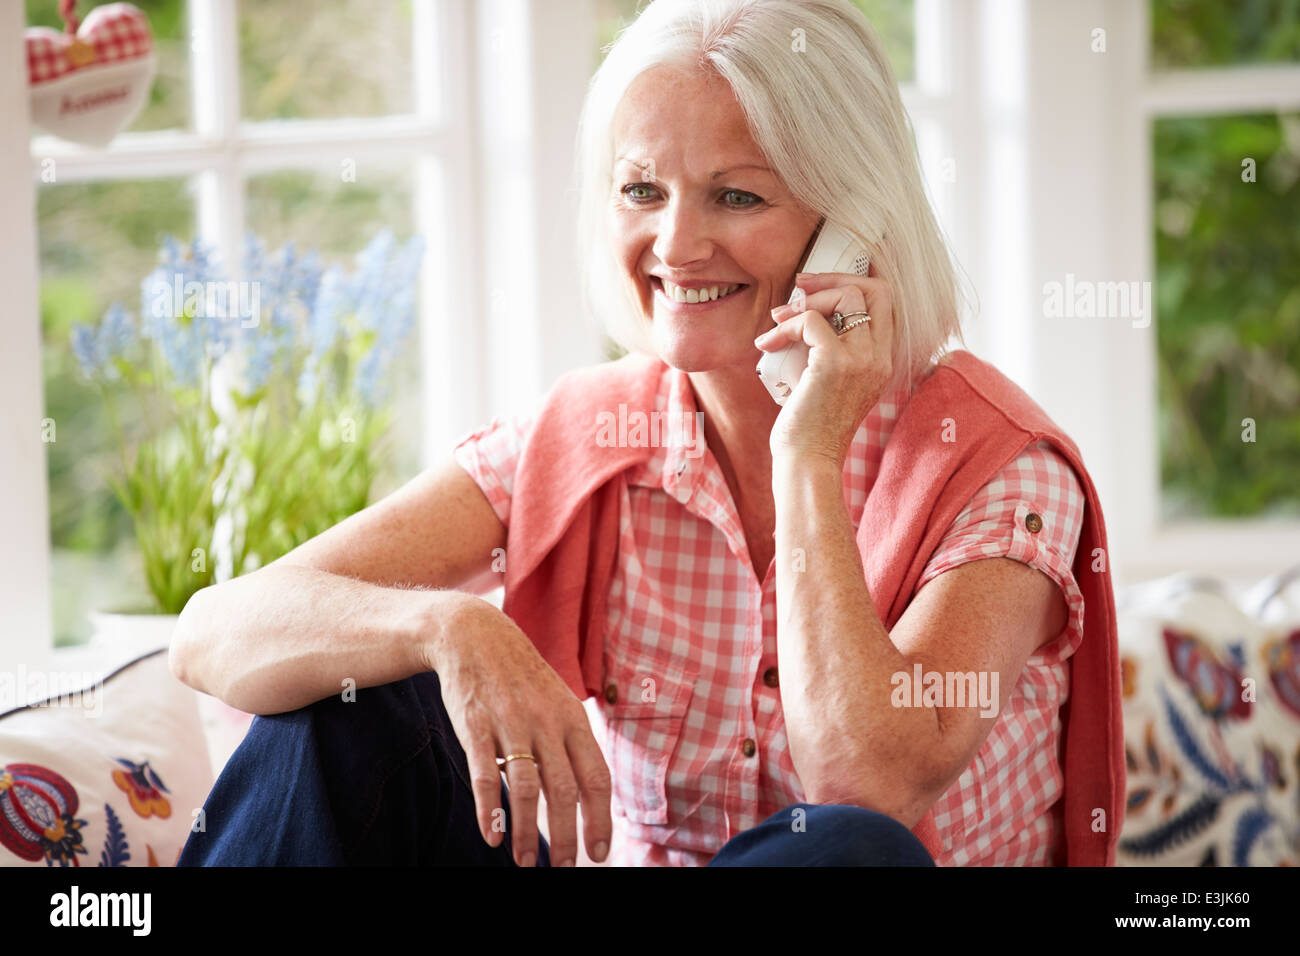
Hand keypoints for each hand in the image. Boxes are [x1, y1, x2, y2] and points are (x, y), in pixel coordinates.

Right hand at [422, 593, 611, 866]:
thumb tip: (585, 796)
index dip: (600, 819)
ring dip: (528, 832)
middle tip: (565, 868)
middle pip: (565, 789)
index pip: (596, 777)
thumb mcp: (557, 701)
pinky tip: (492, 837)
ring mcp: (511, 723)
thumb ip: (570, 744)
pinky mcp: (475, 725)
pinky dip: (490, 810)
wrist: (474, 635)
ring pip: (527, 788)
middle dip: (568, 836)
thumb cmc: (520, 678)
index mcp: (573, 719)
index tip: (600, 853)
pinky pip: (486, 774)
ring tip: (526, 863)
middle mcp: (547, 722)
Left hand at [753, 260, 894, 465]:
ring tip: (778, 319)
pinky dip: (786, 326)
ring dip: (807, 301)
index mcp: (881, 362)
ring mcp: (862, 359)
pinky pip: (812, 320)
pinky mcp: (835, 363)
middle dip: (833, 278)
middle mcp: (879, 358)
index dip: (852, 283)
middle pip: (874, 289)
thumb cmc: (810, 428)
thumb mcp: (828, 383)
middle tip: (798, 286)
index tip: (816, 286)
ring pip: (848, 296)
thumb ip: (829, 350)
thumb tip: (802, 316)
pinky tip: (767, 344)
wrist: (808, 461)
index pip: (883, 303)